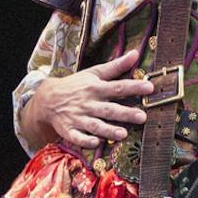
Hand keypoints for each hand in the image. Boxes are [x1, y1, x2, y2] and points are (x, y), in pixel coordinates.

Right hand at [24, 50, 152, 150]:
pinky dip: (85, 140)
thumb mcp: (94, 73)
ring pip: (95, 125)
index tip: (150, 87)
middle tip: (142, 117)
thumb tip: (136, 54)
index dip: (134, 87)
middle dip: (125, 113)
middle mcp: (88, 103)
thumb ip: (116, 66)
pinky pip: (77, 137)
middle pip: (109, 109)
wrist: (48, 98)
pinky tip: (96, 143)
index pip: (118, 87)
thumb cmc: (76, 85)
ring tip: (123, 134)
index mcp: (96, 88)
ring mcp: (78, 118)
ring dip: (108, 130)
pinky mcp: (69, 130)